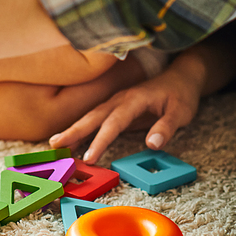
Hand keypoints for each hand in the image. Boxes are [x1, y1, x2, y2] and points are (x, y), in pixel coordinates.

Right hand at [49, 63, 202, 163]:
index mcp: (134, 99)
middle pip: (94, 116)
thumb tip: (152, 145)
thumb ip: (166, 127)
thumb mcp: (181, 112)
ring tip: (56, 144)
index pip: (114, 122)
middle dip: (74, 131)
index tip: (89, 158)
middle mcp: (120, 99)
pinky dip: (83, 128)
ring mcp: (116, 102)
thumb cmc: (180, 95)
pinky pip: (97, 119)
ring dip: (74, 129)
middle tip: (55, 145)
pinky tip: (73, 139)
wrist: (180, 78)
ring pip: (91, 116)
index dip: (100, 141)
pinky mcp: (117, 108)